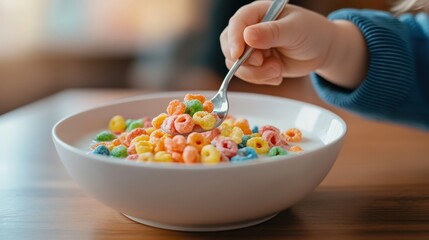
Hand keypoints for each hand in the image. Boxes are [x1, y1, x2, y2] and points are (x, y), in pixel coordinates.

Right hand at [220, 1, 366, 88]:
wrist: (321, 50)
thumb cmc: (311, 33)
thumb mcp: (295, 30)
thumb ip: (272, 33)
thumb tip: (247, 36)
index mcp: (258, 12)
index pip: (237, 23)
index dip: (234, 39)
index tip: (237, 55)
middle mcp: (250, 28)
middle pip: (229, 45)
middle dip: (245, 61)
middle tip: (265, 65)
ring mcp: (250, 47)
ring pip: (236, 64)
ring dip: (256, 73)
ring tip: (277, 71)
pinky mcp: (254, 63)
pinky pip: (247, 74)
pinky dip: (261, 79)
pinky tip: (277, 75)